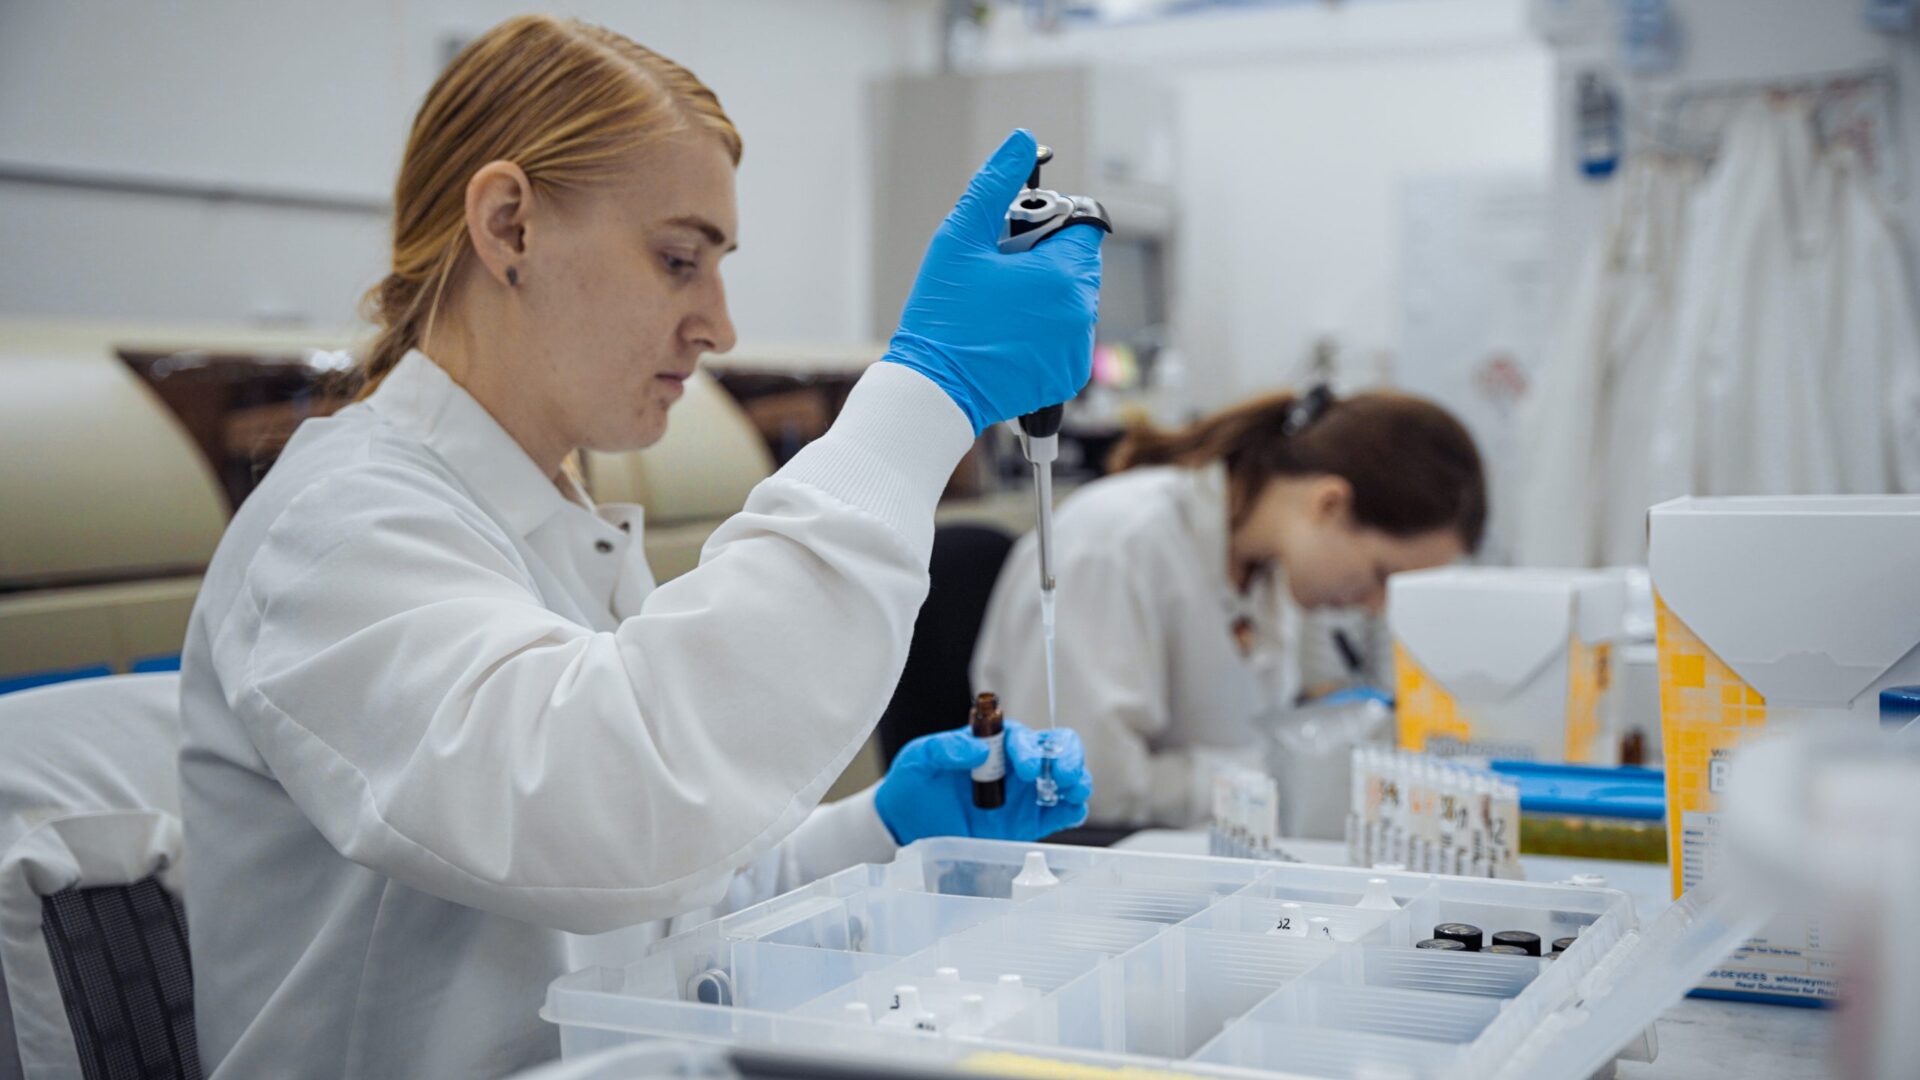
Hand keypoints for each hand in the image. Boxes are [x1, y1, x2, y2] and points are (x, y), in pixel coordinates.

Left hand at [874, 720, 1092, 845]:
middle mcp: (1016, 764)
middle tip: (1062, 775)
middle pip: (1058, 749)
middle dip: (1067, 758)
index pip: (1024, 737)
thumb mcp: (919, 758)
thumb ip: (945, 748)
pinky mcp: (1029, 822)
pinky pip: (1061, 812)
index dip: (1030, 750)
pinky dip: (1073, 809)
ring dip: (1077, 780)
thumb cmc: (913, 783)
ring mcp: (1025, 793)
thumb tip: (979, 750)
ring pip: (1067, 779)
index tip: (1025, 769)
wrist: (906, 824)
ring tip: (1071, 791)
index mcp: (994, 742)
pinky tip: (1071, 810)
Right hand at [882, 129, 1103, 434]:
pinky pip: (1067, 337)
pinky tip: (1006, 334)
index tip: (1017, 237)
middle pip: (1078, 263)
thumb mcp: (959, 238)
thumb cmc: (941, 315)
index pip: (1084, 226)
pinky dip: (1045, 331)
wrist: (933, 389)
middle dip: (1046, 260)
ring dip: (1046, 295)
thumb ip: (995, 184)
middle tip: (999, 275)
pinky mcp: (1067, 376)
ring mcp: (1076, 349)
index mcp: (1063, 275)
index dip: (1051, 223)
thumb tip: (1021, 140)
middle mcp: (1081, 313)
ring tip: (998, 308)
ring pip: (1073, 300)